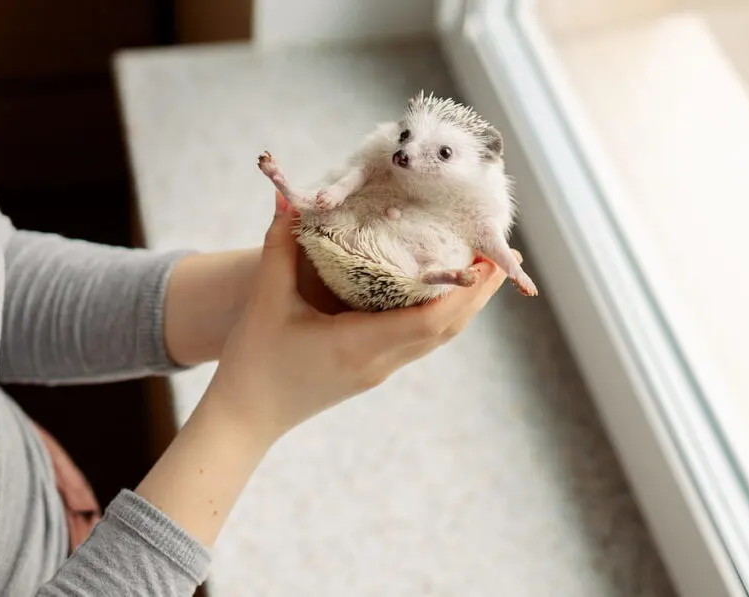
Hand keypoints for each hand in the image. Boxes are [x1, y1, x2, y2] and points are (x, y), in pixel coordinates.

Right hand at [202, 192, 513, 442]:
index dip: (464, 288)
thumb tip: (287, 197)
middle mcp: (379, 362)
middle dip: (479, 292)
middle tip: (503, 254)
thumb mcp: (266, 299)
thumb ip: (279, 245)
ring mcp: (378, 370)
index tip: (485, 256)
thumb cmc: (253, 361)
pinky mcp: (370, 371)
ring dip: (466, 304)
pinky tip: (441, 291)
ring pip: (438, 337)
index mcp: (358, 345)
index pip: (430, 319)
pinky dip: (441, 315)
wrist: (245, 418)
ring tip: (484, 268)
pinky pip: (419, 340)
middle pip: (448, 328)